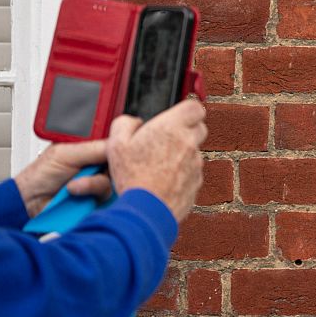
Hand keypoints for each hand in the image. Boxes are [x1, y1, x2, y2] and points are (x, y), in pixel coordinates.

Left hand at [14, 140, 112, 216]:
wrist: (28, 202)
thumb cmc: (39, 175)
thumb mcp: (66, 154)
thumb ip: (93, 148)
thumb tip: (118, 144)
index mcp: (89, 148)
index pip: (113, 144)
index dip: (116, 148)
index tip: (113, 153)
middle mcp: (95, 164)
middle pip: (117, 164)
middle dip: (103, 169)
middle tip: (89, 170)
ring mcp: (96, 183)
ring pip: (112, 181)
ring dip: (93, 184)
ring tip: (73, 186)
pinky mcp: (96, 199)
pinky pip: (107, 197)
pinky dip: (92, 195)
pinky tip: (77, 194)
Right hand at [107, 99, 207, 223]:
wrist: (146, 209)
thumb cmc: (133, 177)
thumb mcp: (116, 144)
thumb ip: (124, 124)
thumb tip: (132, 122)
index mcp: (172, 128)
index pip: (195, 107)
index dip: (186, 110)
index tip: (177, 115)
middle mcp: (189, 144)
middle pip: (199, 128)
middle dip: (186, 130)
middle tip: (165, 139)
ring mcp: (196, 164)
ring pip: (195, 152)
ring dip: (181, 154)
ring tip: (158, 165)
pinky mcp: (197, 182)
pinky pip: (192, 172)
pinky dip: (182, 173)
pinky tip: (163, 180)